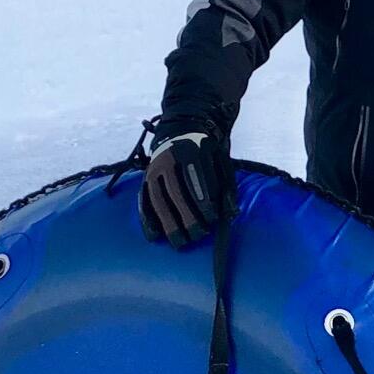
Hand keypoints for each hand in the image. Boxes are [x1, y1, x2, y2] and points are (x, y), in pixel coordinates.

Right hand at [137, 125, 231, 248]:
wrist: (181, 131)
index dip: (203, 202)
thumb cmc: (206, 153)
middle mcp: (168, 159)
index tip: (212, 219)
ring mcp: (153, 169)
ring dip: (168, 223)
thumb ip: (226, 184)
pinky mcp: (144, 179)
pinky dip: (147, 219)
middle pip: (176, 192)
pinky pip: (143, 200)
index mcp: (189, 151)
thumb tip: (230, 213)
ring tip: (179, 242)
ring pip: (158, 199)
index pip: (195, 180)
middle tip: (197, 235)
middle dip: (187, 216)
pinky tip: (155, 236)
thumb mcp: (220, 160)